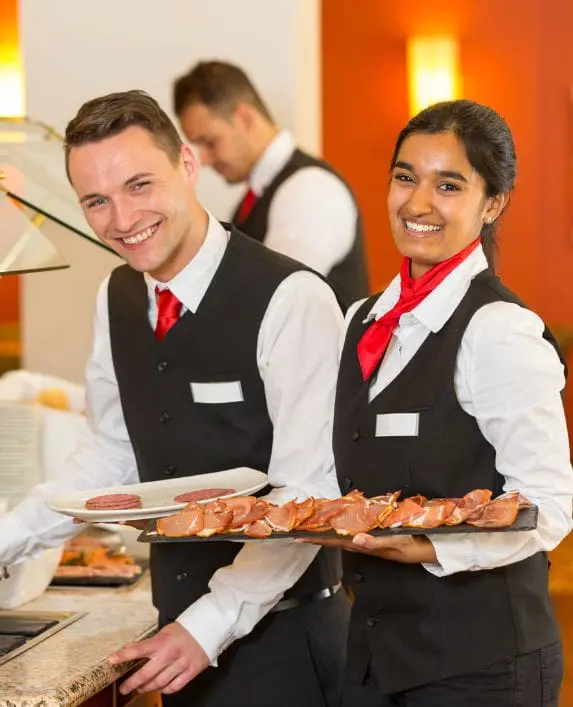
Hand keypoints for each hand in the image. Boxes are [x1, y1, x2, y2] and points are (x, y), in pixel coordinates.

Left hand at [109, 621, 209, 695]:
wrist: (209, 627)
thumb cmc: (185, 630)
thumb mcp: (164, 632)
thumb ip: (149, 643)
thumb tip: (129, 648)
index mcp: (162, 641)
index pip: (138, 649)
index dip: (123, 656)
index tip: (111, 660)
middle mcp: (170, 654)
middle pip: (146, 674)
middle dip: (132, 683)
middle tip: (124, 688)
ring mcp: (181, 664)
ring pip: (158, 683)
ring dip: (146, 688)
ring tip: (139, 689)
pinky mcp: (190, 672)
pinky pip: (173, 687)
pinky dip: (164, 690)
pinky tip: (159, 688)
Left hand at [296, 533, 436, 563]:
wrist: (431, 550)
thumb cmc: (413, 547)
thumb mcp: (396, 545)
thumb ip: (376, 543)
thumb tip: (355, 539)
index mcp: (365, 546)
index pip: (336, 542)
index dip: (318, 539)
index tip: (300, 537)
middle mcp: (364, 544)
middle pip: (336, 540)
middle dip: (318, 536)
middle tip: (299, 532)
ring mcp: (370, 541)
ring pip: (344, 537)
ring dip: (328, 533)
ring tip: (313, 528)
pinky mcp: (377, 537)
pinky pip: (355, 532)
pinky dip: (343, 527)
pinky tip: (340, 524)